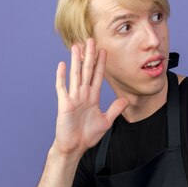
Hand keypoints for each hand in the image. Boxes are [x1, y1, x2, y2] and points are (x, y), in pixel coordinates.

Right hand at [53, 38, 128, 155]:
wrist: (74, 147)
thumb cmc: (87, 135)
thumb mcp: (106, 121)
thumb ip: (115, 109)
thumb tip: (126, 99)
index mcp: (92, 97)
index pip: (98, 76)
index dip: (101, 64)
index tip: (104, 50)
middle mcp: (83, 94)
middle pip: (87, 71)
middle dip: (90, 55)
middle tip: (91, 39)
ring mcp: (73, 98)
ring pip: (76, 75)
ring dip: (76, 60)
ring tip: (77, 46)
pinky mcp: (64, 104)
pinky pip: (62, 88)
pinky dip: (62, 76)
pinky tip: (62, 65)